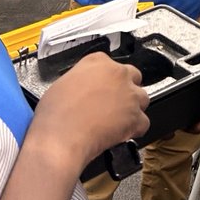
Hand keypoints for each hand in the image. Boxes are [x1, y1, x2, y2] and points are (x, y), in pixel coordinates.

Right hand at [30, 52, 150, 168]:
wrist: (61, 138)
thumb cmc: (56, 115)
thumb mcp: (63, 83)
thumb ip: (82, 79)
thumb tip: (85, 87)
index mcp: (98, 62)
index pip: (113, 65)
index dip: (110, 79)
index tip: (106, 87)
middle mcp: (117, 74)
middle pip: (133, 78)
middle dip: (126, 90)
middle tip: (113, 104)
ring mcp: (129, 95)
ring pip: (142, 99)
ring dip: (133, 109)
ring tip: (117, 121)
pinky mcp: (135, 117)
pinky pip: (144, 122)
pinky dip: (135, 130)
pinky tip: (122, 134)